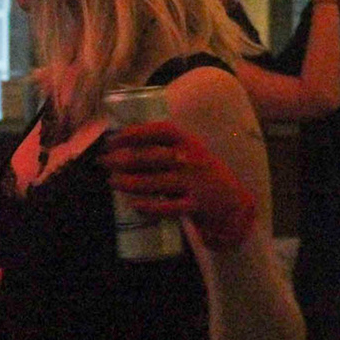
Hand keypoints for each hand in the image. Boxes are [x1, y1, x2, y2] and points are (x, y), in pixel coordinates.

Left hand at [99, 120, 256, 250]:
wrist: (234, 204)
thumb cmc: (206, 175)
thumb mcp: (194, 153)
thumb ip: (169, 147)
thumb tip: (127, 144)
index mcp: (190, 142)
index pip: (161, 131)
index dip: (135, 133)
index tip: (114, 138)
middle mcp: (192, 160)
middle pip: (151, 158)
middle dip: (123, 159)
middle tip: (104, 162)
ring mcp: (194, 184)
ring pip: (154, 183)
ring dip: (129, 182)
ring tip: (113, 182)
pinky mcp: (195, 206)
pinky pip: (168, 207)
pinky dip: (149, 206)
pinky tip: (134, 204)